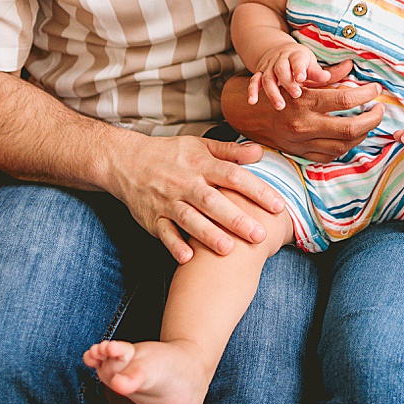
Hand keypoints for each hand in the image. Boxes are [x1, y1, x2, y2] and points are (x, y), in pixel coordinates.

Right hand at [105, 133, 283, 263]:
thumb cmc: (171, 155)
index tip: (278, 206)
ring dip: (208, 234)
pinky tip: (188, 258)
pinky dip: (174, 245)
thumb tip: (260, 152)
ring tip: (228, 249)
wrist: (126, 161)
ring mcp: (167, 201)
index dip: (257, 190)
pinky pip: (163, 233)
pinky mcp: (152, 217)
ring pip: (189, 218)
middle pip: (212, 201)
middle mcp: (185, 183)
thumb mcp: (200, 145)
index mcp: (201, 164)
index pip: (233, 176)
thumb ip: (230, 152)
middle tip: (259, 234)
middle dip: (236, 218)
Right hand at [222, 60, 383, 161]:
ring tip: (369, 120)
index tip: (376, 89)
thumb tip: (351, 66)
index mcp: (305, 102)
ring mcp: (303, 143)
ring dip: (363, 133)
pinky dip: (347, 145)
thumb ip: (328, 75)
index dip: (367, 94)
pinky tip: (353, 134)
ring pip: (345, 144)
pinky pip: (332, 155)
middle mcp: (305, 125)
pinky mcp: (302, 154)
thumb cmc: (278, 93)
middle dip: (373, 118)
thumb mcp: (300, 79)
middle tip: (380, 108)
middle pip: (351, 127)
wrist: (248, 115)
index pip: (346, 99)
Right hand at [247, 42, 328, 109]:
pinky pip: (254, 81)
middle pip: (281, 69)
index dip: (298, 69)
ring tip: (280, 106)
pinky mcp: (259, 73)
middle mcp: (280, 60)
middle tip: (296, 95)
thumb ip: (317, 72)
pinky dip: (252, 90)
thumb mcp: (310, 63)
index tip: (302, 78)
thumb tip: (326, 77)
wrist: (279, 51)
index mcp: (295, 56)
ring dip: (272, 92)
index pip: (296, 60)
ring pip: (268, 77)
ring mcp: (268, 67)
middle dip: (287, 82)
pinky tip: (252, 101)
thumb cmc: (300, 62)